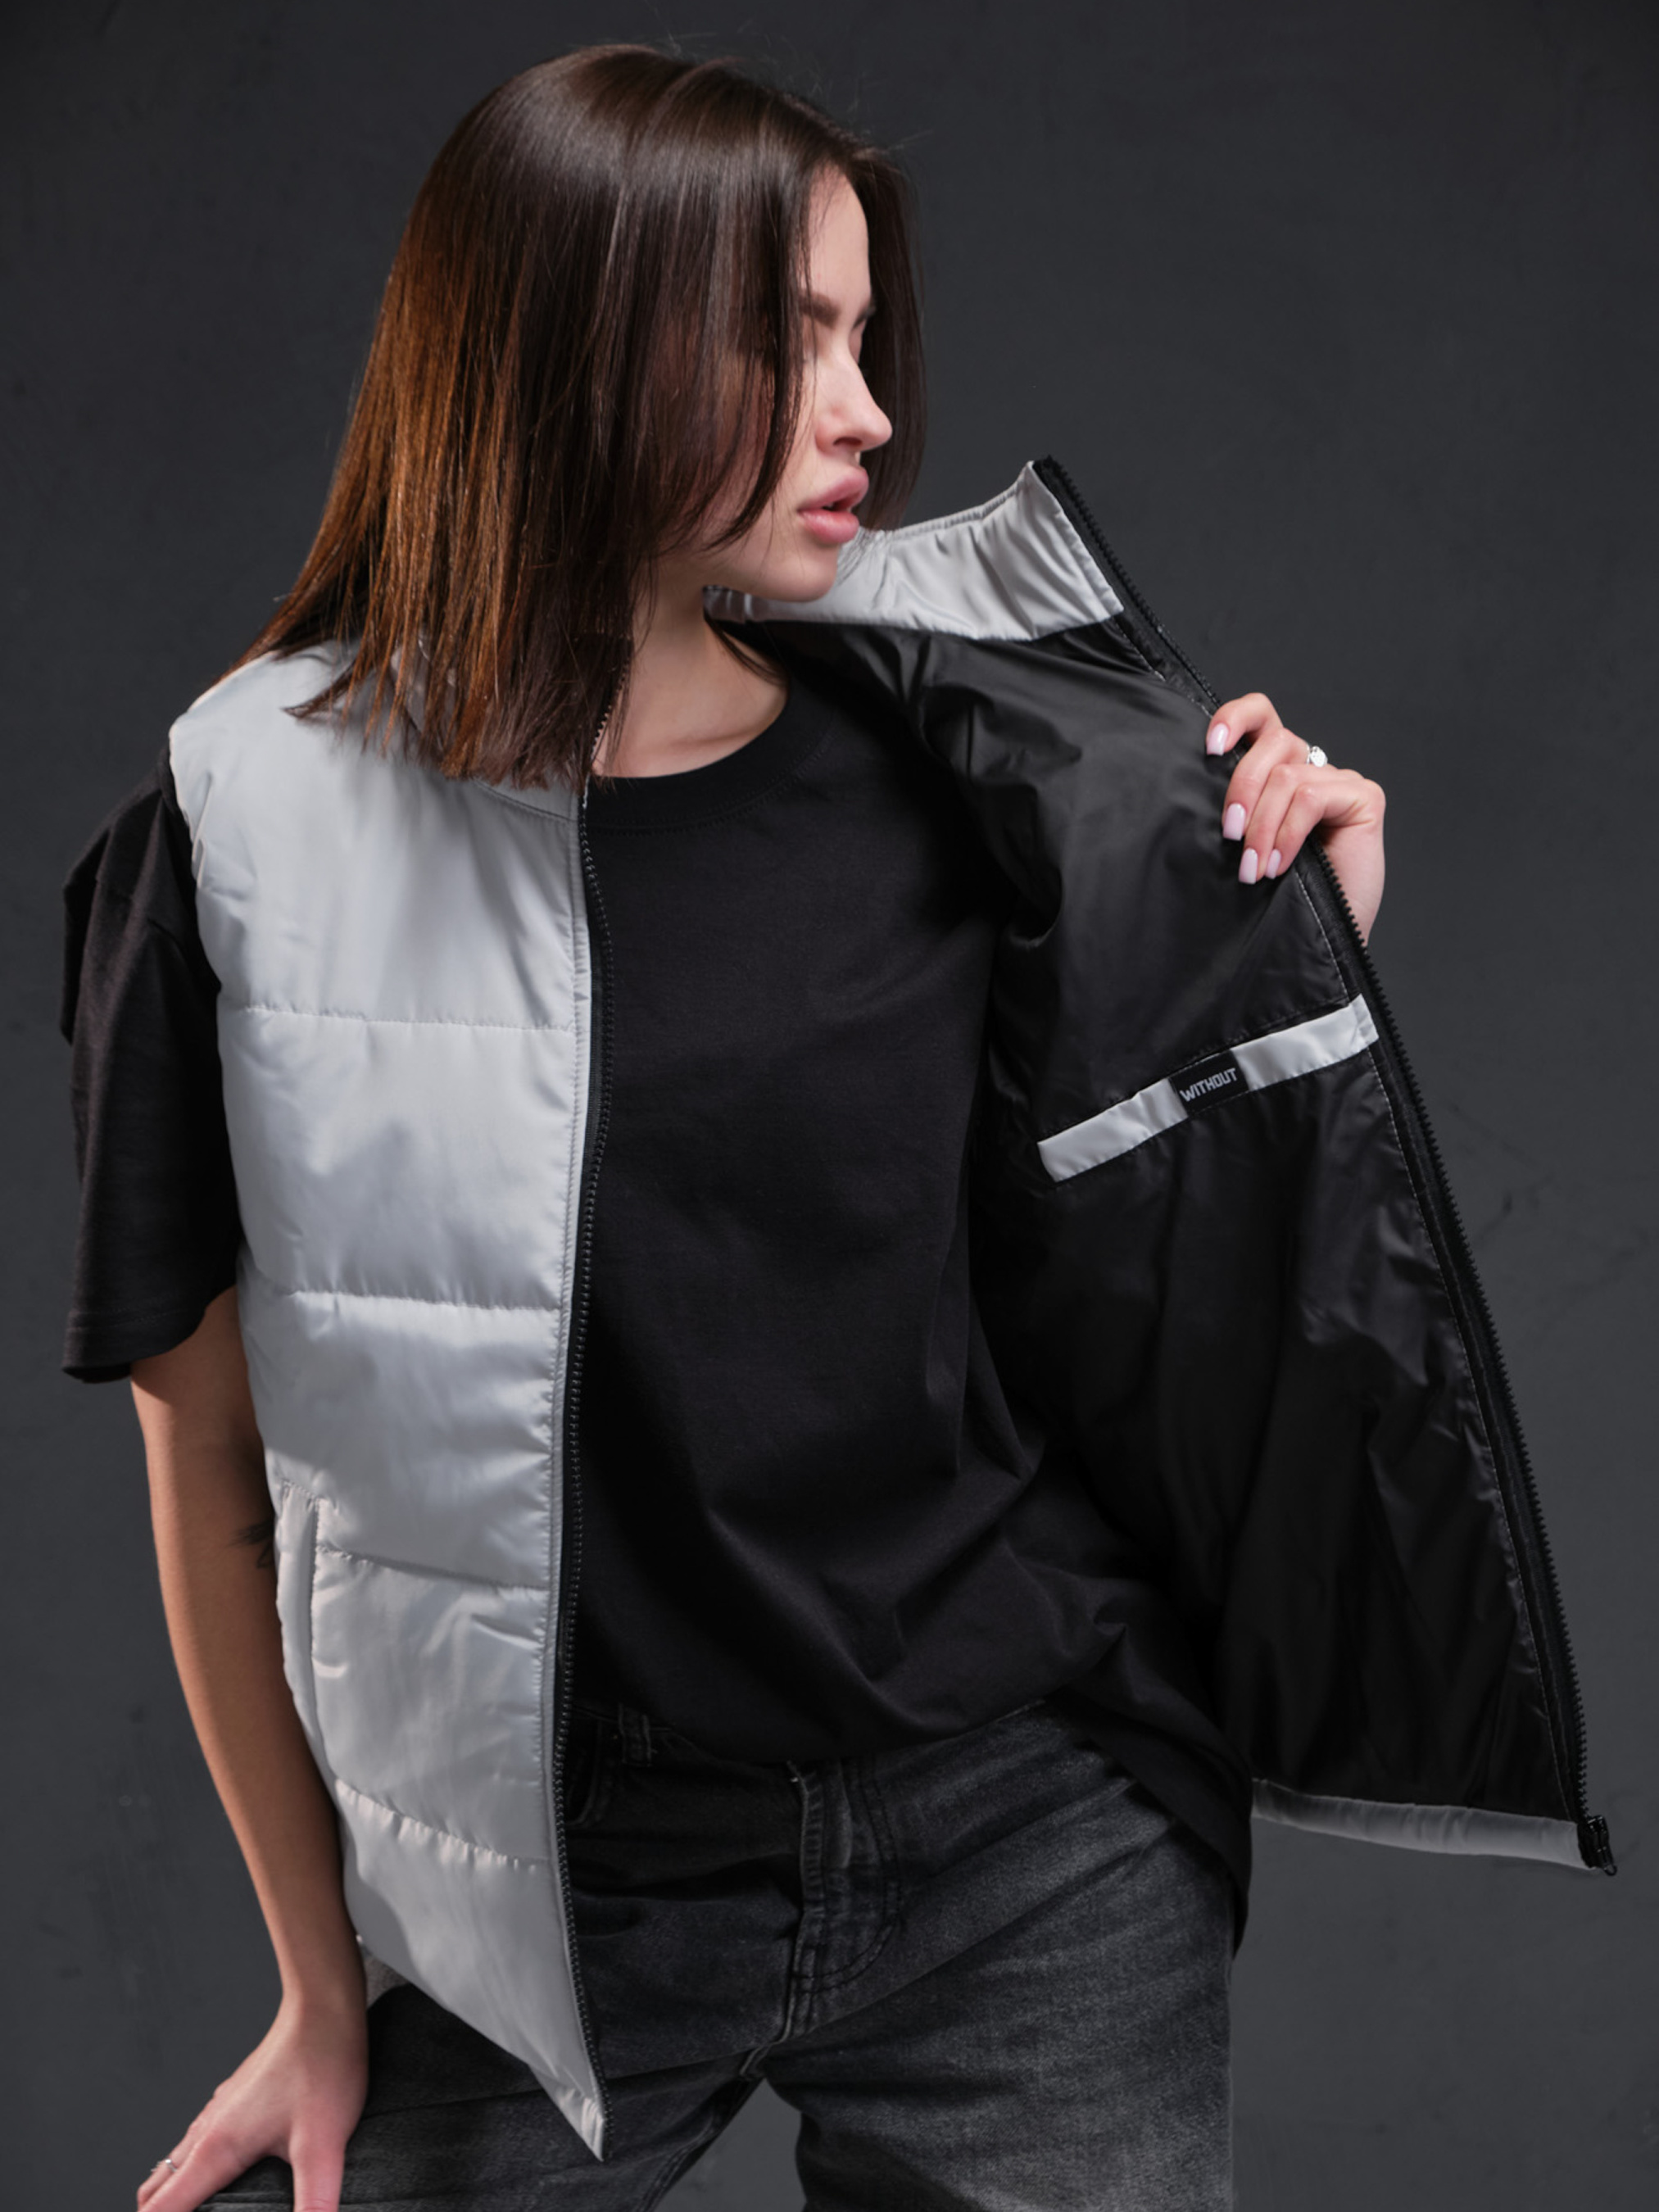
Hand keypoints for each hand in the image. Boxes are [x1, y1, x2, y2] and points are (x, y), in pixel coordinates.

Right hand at [135, 1992, 367, 2211]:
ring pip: (174, 2167)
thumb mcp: (324, 2145)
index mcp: (215, 2149)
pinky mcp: (234, 2101)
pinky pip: (196, 2146)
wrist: (323, 2005)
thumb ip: (314, 2202)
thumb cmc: (322, 2066)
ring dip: (175, 2199)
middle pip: (155, 2194)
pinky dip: (193, 2173)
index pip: (160, 2211)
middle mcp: (206, 2131)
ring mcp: (217, 2112)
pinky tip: (226, 2180)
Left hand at [1205, 692, 1385, 941]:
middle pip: (1274, 741)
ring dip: (1262, 825)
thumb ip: (1235, 810)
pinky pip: (1311, 799)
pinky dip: (1287, 834)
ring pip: (1288, 776)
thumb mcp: (1244, 844)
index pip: (1262, 717)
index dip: (1235, 718)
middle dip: (1241, 787)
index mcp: (1279, 770)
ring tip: (1252, 869)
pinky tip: (1278, 866)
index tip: (1208, 748)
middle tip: (1229, 836)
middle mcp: (1312, 769)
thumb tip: (1193, 789)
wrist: (1318, 940)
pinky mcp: (1364, 798)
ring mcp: (1340, 782)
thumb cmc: (1279, 898)